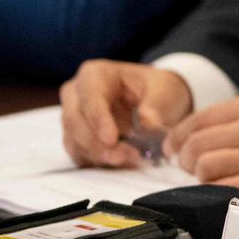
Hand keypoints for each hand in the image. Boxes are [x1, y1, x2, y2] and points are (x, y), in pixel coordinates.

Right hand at [59, 61, 193, 167]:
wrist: (156, 98)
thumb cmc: (157, 87)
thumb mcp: (165, 89)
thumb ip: (155, 106)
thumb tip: (147, 124)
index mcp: (95, 74)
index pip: (90, 98)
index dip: (98, 120)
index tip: (111, 140)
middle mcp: (76, 94)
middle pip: (75, 121)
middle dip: (98, 144)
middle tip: (125, 157)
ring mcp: (73, 117)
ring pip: (75, 141)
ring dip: (100, 156)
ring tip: (130, 161)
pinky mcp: (77, 139)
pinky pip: (80, 154)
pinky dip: (99, 162)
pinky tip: (121, 164)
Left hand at [166, 94, 238, 209]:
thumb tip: (203, 135)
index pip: (198, 119)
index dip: (178, 135)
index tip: (173, 146)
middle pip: (195, 144)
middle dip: (184, 157)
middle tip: (187, 165)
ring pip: (204, 167)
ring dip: (199, 176)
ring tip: (208, 178)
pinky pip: (224, 189)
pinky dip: (215, 191)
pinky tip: (222, 190)